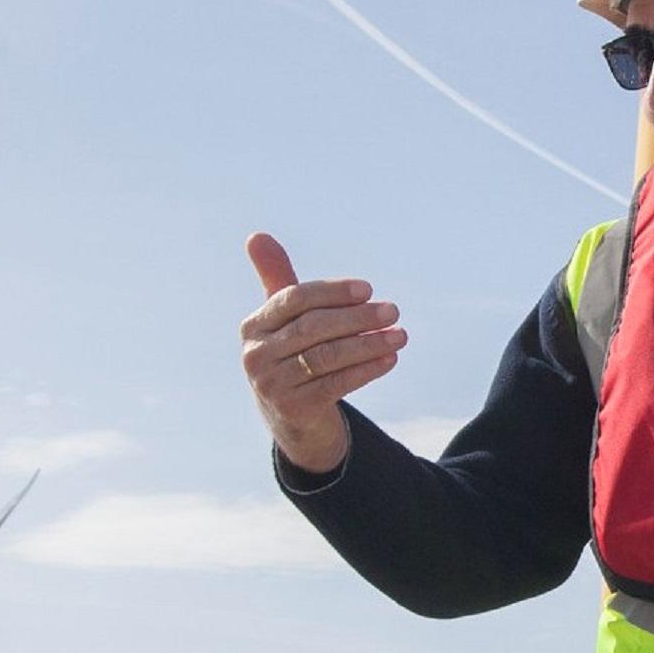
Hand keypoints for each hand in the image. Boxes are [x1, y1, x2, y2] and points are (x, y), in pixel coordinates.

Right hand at [240, 233, 406, 473]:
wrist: (292, 417)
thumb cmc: (293, 354)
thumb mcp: (285, 319)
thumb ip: (277, 278)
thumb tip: (257, 235)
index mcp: (253, 326)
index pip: (294, 299)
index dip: (332, 292)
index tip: (368, 289)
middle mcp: (256, 355)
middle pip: (312, 328)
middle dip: (357, 318)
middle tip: (393, 311)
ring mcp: (272, 385)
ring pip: (327, 357)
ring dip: (368, 344)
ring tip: (399, 335)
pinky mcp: (293, 409)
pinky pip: (336, 384)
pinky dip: (366, 370)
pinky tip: (390, 359)